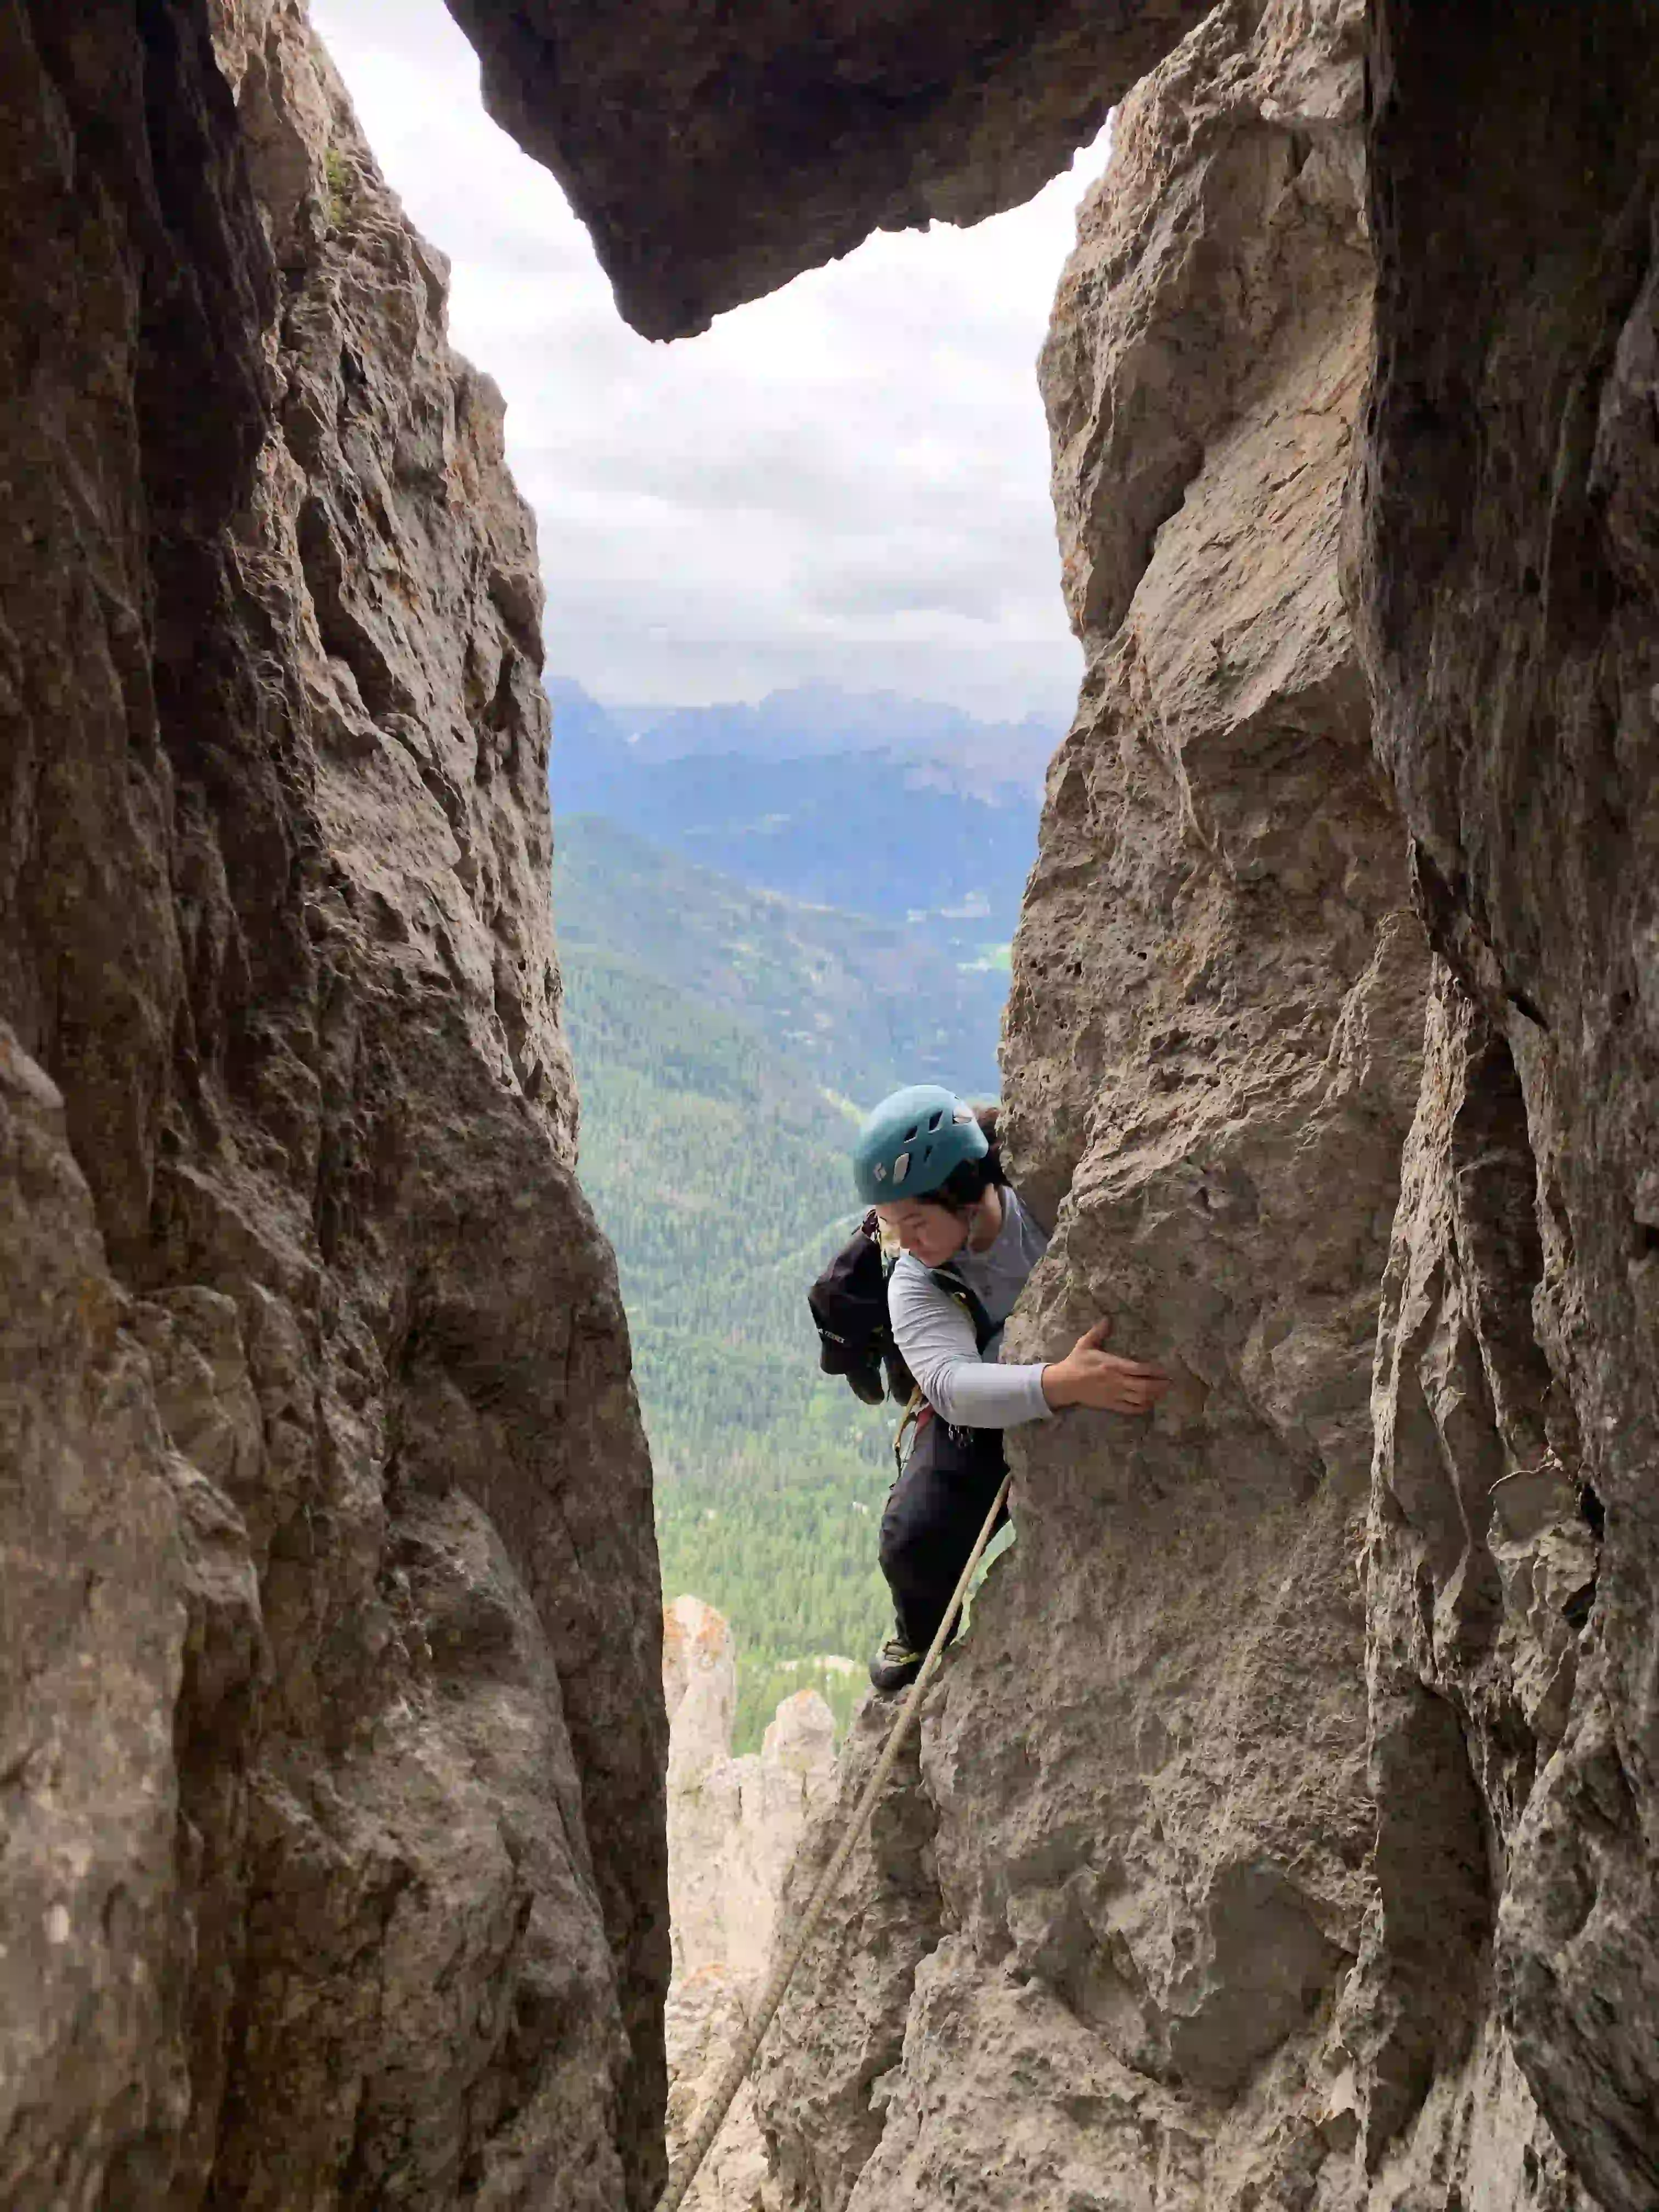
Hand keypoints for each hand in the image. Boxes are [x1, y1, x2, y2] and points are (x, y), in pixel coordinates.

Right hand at [1042, 1317, 1170, 1415]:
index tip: (1165, 1370)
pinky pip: (1131, 1409)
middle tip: (1170, 1383)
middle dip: (1160, 1385)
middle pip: (1145, 1386)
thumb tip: (1107, 1318)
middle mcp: (1117, 1381)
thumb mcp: (1085, 1344)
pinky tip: (1149, 1403)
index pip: (1140, 1369)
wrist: (1064, 1383)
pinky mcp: (1111, 1405)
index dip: (1155, 1371)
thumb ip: (1098, 1332)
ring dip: (1154, 1396)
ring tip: (1162, 1392)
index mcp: (1113, 1365)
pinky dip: (1142, 1407)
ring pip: (1140, 1398)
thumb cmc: (1076, 1362)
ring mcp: (1115, 1395)